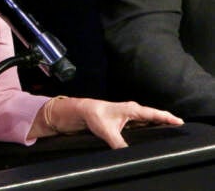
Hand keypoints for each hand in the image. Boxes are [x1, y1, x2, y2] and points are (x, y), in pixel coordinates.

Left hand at [69, 98, 183, 148]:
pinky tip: (153, 131)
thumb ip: (119, 144)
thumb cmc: (95, 116)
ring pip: (148, 118)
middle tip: (180, 126)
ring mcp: (130, 113)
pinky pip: (142, 121)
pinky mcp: (126, 118)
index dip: (167, 118)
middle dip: (167, 120)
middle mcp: (133, 109)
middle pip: (154, 115)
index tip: (180, 122)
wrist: (83, 111)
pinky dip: (149, 125)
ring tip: (170, 129)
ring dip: (158, 122)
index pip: (154, 114)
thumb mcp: (108, 132)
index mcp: (132, 109)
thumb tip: (128, 155)